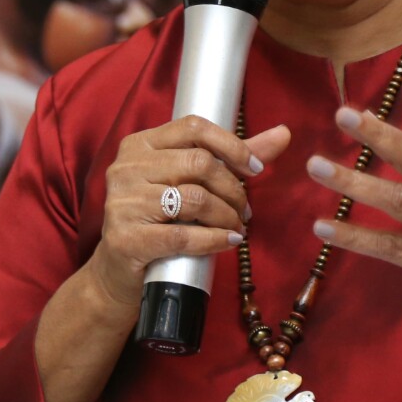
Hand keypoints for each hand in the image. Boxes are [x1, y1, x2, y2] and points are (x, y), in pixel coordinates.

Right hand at [88, 117, 290, 310]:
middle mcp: (127, 167)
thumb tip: (283, 133)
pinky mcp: (125, 238)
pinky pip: (182, 235)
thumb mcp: (189, 182)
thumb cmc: (159, 221)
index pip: (194, 128)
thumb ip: (233, 157)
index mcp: (140, 144)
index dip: (232, 146)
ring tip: (237, 228)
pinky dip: (214, 239)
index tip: (254, 169)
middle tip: (245, 210)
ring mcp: (123, 202)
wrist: (117, 273)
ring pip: (194, 198)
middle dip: (233, 189)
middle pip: (199, 163)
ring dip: (227, 216)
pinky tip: (229, 241)